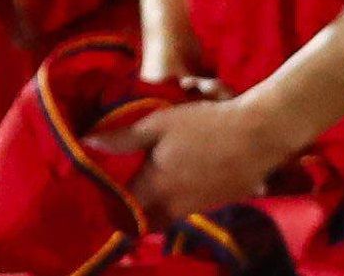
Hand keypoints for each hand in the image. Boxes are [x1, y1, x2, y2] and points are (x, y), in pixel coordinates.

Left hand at [96, 92, 291, 224]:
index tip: (104, 194)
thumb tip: (88, 142)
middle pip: (150, 219)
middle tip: (124, 196)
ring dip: (158, 207)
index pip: (128, 207)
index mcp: (158, 186)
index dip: (113, 203)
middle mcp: (178, 204)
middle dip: (135, 213)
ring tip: (148, 187)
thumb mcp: (158, 123)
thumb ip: (123, 138)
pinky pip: (191, 209)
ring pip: (171, 215)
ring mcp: (201, 205)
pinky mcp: (220, 202)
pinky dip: (179, 202)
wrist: (256, 135)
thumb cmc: (202, 125)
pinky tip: (177, 181)